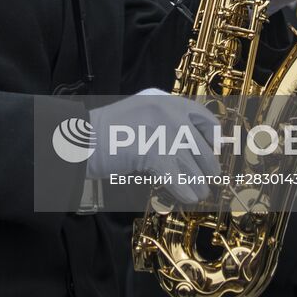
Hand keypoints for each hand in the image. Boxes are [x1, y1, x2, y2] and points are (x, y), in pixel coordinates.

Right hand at [87, 88, 220, 203]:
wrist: (81, 138)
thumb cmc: (105, 132)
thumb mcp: (138, 113)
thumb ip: (162, 121)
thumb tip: (188, 147)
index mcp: (164, 99)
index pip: (202, 115)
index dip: (213, 136)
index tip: (215, 149)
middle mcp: (168, 110)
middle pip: (199, 144)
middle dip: (208, 165)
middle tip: (211, 178)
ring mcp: (163, 130)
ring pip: (191, 164)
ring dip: (198, 182)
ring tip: (201, 193)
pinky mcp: (155, 152)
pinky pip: (178, 178)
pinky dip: (185, 190)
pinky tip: (189, 198)